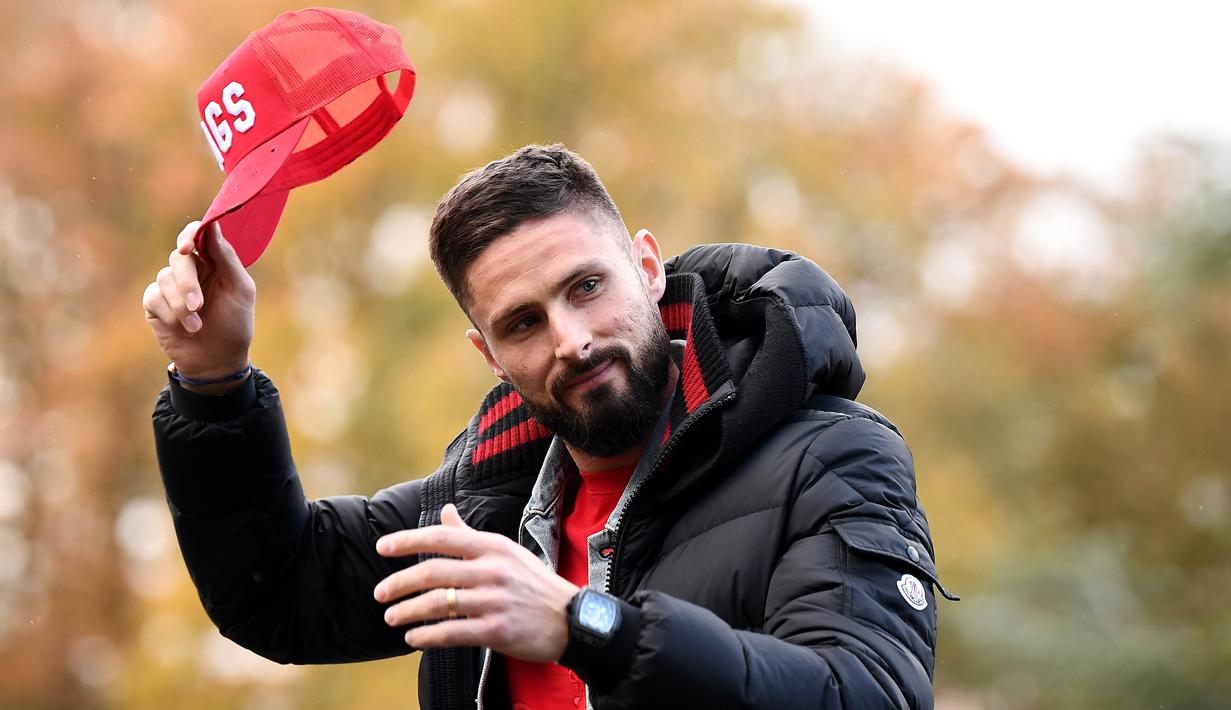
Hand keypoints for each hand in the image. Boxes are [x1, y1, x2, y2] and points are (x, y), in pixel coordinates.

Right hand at [142, 221, 254, 383]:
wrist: (217, 361)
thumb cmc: (235, 324)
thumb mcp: (240, 290)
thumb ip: (226, 257)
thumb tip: (212, 224)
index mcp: (214, 261)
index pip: (197, 234)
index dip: (190, 235)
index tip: (188, 247)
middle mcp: (191, 269)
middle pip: (180, 258)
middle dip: (187, 282)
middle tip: (198, 306)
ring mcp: (171, 285)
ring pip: (164, 278)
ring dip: (180, 305)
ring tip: (196, 326)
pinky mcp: (155, 303)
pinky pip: (153, 296)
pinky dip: (169, 313)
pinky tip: (182, 328)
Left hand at [374, 504, 578, 662]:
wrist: (571, 619)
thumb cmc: (533, 583)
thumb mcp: (506, 551)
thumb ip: (469, 534)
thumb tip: (445, 511)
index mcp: (493, 547)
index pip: (443, 538)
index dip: (408, 541)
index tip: (382, 547)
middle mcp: (493, 570)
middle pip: (434, 572)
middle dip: (400, 583)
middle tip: (379, 593)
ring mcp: (495, 601)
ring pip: (439, 603)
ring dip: (408, 611)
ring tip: (392, 617)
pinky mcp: (498, 630)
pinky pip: (452, 633)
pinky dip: (427, 637)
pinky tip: (414, 639)